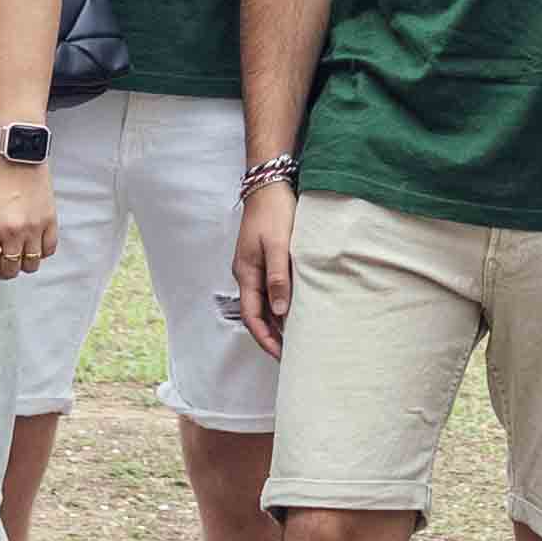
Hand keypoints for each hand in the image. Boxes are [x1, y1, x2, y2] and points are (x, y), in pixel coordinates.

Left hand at [0, 150, 61, 294]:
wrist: (17, 153)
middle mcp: (11, 232)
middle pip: (9, 271)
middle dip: (2, 271)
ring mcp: (33, 227)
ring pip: (30, 265)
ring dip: (22, 263)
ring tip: (17, 252)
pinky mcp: (50, 220)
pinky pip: (48, 250)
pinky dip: (40, 252)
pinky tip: (32, 242)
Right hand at [234, 175, 296, 354]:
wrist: (269, 185)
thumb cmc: (274, 212)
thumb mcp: (278, 245)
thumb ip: (278, 277)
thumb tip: (279, 312)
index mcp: (246, 273)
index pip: (252, 316)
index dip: (265, 338)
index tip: (281, 356)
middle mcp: (247, 273)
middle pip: (256, 313)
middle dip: (271, 335)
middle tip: (291, 353)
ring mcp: (254, 266)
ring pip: (263, 302)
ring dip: (276, 321)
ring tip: (295, 337)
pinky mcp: (264, 258)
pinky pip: (269, 289)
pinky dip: (279, 304)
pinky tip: (294, 308)